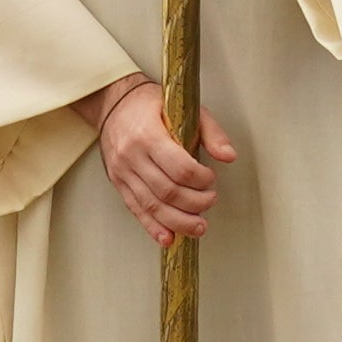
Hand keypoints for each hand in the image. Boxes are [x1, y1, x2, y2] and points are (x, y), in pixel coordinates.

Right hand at [91, 73, 234, 240]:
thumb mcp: (185, 108)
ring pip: (152, 206)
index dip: (201, 179)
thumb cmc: (150, 105)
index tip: (211, 179)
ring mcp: (122, 172)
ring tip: (199, 227)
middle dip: (194, 202)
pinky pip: (136, 210)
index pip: (179, 168)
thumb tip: (229, 156)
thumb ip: (211, 132)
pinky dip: (153, 227)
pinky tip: (168, 238)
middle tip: (210, 200)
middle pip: (167, 191)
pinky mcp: (118, 183)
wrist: (113, 104)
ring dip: (178, 221)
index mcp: (148, 134)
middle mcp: (132, 155)